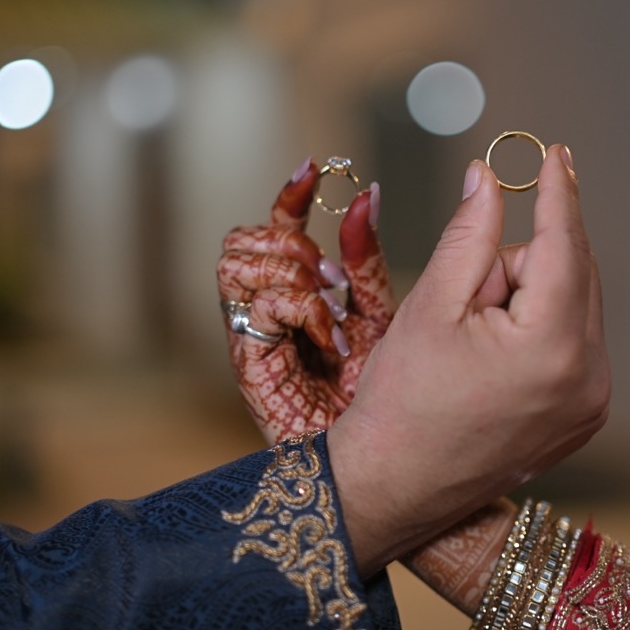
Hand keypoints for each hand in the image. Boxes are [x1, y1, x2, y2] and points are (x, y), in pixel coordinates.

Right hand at [216, 158, 394, 440]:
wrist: (384, 464)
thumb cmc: (391, 398)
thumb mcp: (383, 314)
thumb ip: (365, 261)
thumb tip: (367, 195)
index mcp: (302, 295)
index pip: (280, 227)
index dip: (292, 192)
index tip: (316, 166)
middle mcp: (269, 310)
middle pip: (249, 238)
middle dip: (291, 242)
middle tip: (332, 277)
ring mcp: (254, 335)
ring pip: (238, 260)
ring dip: (290, 274)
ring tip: (330, 310)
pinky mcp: (248, 360)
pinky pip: (256, 300)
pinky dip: (298, 309)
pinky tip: (330, 338)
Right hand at [328, 145, 609, 574]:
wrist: (395, 487)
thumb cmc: (401, 401)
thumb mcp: (431, 305)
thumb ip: (469, 234)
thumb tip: (488, 176)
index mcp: (551, 347)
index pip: (564, 245)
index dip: (556, 193)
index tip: (554, 153)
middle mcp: (588, 378)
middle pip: (572, 273)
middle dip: (519, 266)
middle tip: (466, 300)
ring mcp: (591, 403)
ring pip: (573, 306)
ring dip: (528, 300)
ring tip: (471, 343)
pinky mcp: (585, 417)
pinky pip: (574, 343)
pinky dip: (539, 331)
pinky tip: (492, 362)